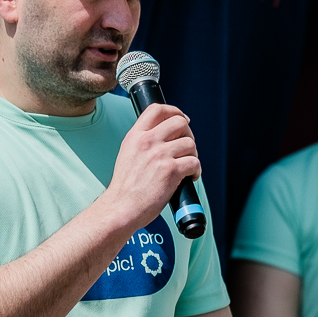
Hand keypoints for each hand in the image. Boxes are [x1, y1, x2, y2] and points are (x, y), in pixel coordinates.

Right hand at [105, 103, 198, 231]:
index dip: (174, 111)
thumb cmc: (125, 188)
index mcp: (135, 136)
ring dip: (193, 155)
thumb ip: (142, 142)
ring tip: (187, 166)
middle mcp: (147, 141)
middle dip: (188, 134)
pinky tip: (190, 177)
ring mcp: (160, 155)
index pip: (157, 109)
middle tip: (187, 147)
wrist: (121, 207)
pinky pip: (194, 162)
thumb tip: (164, 137)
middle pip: (179, 122)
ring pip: (190, 143)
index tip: (182, 119)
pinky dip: (196, 170)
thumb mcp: (127, 155)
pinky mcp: (171, 170)